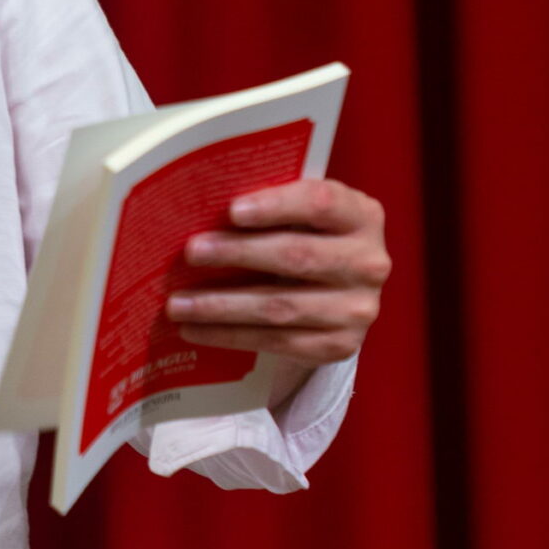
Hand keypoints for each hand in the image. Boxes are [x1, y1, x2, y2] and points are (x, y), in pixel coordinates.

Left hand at [163, 177, 389, 364]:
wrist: (340, 294)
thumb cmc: (310, 240)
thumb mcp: (304, 216)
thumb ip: (272, 208)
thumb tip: (199, 209)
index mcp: (362, 216)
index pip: (321, 203)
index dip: (276, 205)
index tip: (232, 210)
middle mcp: (370, 263)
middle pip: (297, 257)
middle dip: (238, 254)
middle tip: (191, 252)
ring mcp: (359, 309)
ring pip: (280, 307)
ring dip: (221, 306)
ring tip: (178, 304)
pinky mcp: (339, 345)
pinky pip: (277, 342)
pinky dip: (230, 336)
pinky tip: (196, 330)